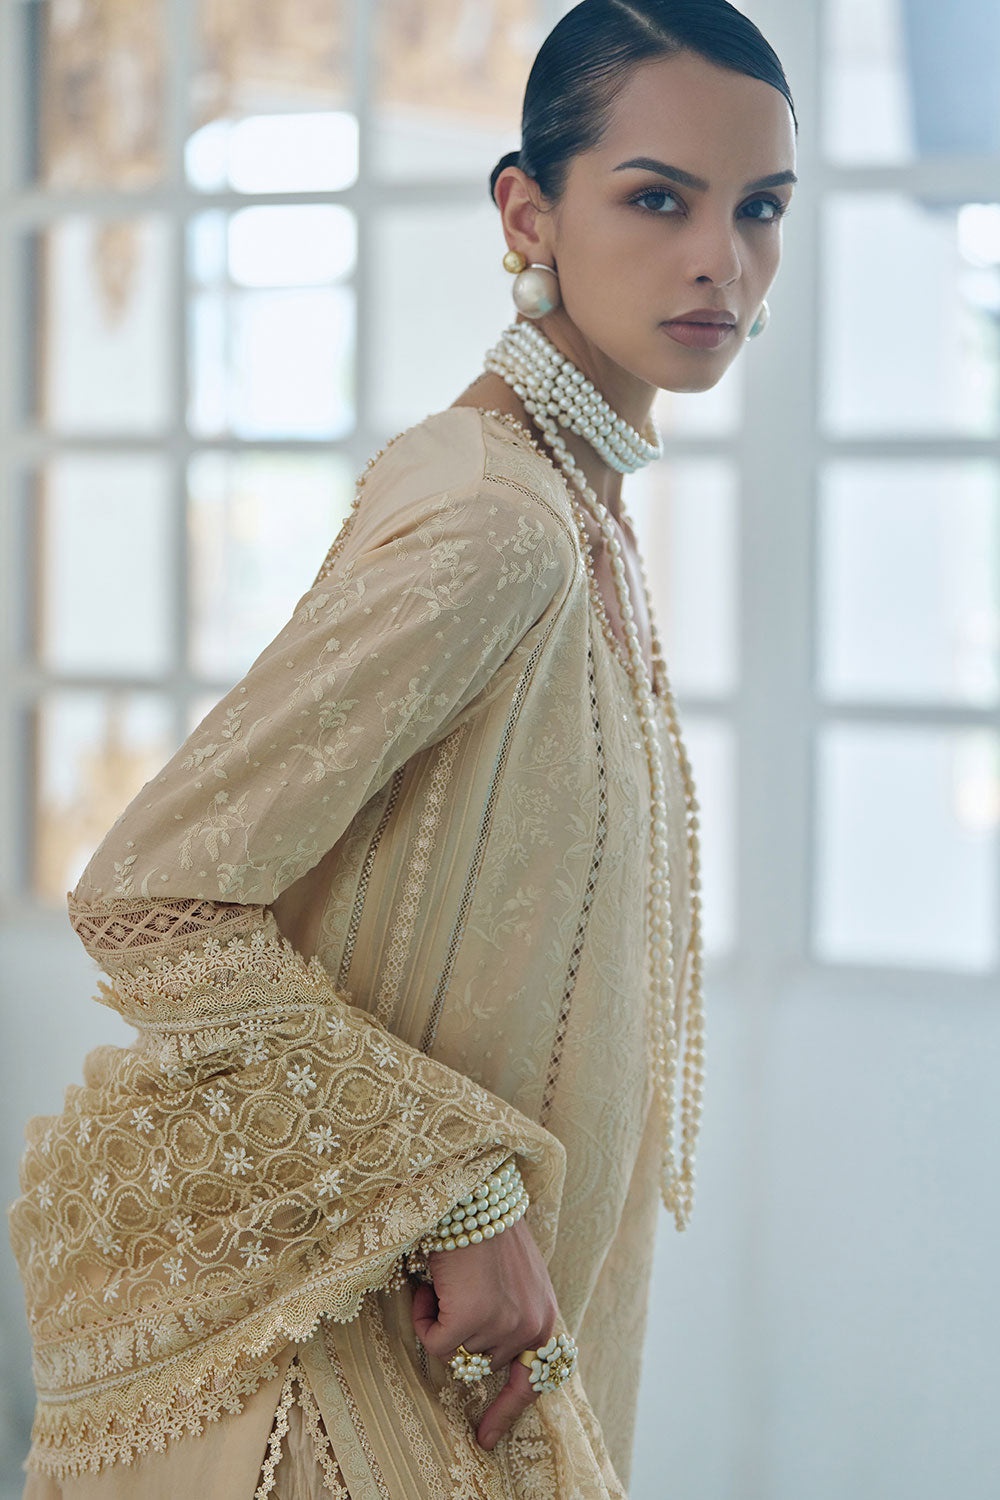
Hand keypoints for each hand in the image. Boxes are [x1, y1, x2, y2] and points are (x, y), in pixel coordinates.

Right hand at [410, 1217, 558, 1449]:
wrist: (473, 1194)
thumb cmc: (487, 1227)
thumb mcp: (516, 1276)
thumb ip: (511, 1313)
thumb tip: (480, 1356)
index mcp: (545, 1316)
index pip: (534, 1379)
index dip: (506, 1410)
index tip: (485, 1439)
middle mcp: (530, 1328)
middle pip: (480, 1361)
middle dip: (460, 1330)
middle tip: (455, 1289)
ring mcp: (503, 1327)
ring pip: (455, 1351)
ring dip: (442, 1318)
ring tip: (449, 1278)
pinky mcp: (471, 1322)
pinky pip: (434, 1343)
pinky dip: (424, 1317)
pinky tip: (432, 1285)